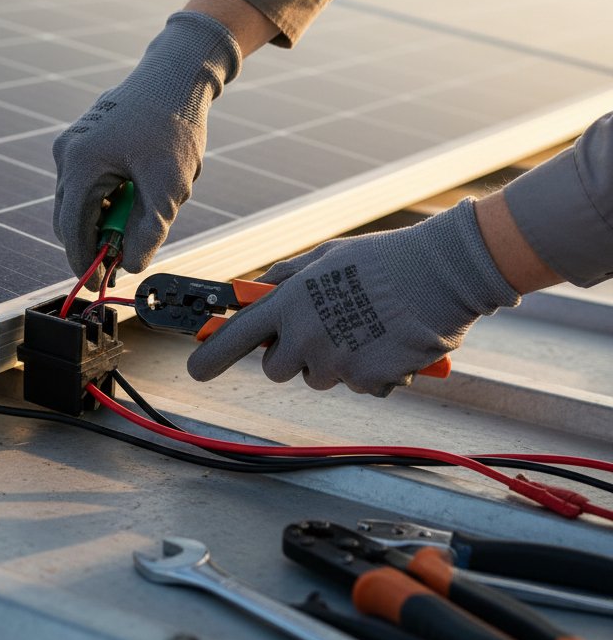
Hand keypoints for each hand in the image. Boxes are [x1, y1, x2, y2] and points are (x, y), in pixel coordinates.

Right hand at [52, 11, 240, 288]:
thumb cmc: (173, 125)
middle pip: (70, 217)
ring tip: (146, 205)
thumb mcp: (169, 187)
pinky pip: (89, 182)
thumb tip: (130, 265)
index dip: (84, 261)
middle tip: (130, 251)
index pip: (72, 228)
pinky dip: (109, 197)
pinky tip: (139, 188)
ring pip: (80, 201)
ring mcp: (73, 144)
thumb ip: (148, 231)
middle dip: (97, 238)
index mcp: (81, 164)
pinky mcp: (84, 140)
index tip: (98, 283)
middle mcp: (68, 153)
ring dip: (107, 216)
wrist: (177, 74)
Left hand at [187, 200, 519, 396]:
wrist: (443, 273)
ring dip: (330, 360)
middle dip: (289, 355)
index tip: (197, 367)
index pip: (236, 336)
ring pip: (317, 376)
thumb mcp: (325, 256)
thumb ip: (287, 278)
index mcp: (290, 302)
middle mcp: (306, 336)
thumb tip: (258, 290)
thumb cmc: (383, 258)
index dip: (211, 355)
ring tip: (362, 326)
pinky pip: (355, 384)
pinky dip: (366, 369)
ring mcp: (337, 362)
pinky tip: (385, 340)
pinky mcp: (367, 380)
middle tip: (316, 330)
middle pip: (275, 368)